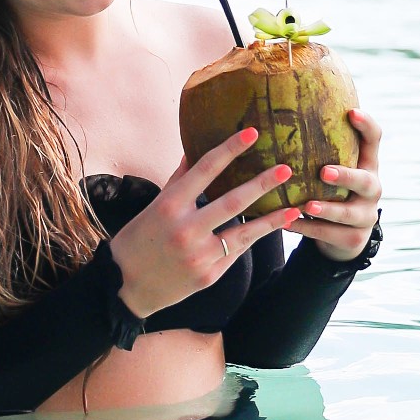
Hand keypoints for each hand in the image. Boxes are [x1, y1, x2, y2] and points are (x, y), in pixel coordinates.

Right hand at [109, 129, 298, 318]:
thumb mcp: (154, 206)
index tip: (251, 133)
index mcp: (169, 205)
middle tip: (286, 168)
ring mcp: (199, 255)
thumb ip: (178, 181)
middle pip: (232, 201)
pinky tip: (275, 224)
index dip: (229, 149)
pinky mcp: (209, 274)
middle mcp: (186, 229)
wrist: (125, 286)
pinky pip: (236, 250)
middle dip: (262, 184)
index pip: (204, 170)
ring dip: (272, 217)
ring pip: (244, 231)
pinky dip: (255, 236)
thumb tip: (194, 150)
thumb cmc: (138, 239)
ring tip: (294, 204)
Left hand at [299, 106, 382, 259]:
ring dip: (327, 209)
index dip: (367, 126)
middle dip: (346, 176)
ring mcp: (366, 215)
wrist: (344, 236)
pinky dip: (307, 228)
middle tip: (324, 172)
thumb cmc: (332, 191)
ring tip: (306, 205)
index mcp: (367, 165)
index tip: (351, 112)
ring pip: (348, 213)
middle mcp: (372, 189)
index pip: (375, 140)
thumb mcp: (332, 170)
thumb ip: (320, 148)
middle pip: (366, 181)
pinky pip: (329, 234)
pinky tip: (286, 223)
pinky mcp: (354, 238)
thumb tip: (278, 110)